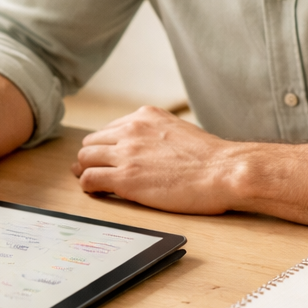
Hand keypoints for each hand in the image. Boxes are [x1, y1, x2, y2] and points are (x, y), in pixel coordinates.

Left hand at [70, 106, 246, 213]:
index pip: (109, 129)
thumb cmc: (210, 158)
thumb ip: (156, 134)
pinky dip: (87, 186)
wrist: (223, 171)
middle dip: (91, 157)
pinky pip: (89, 179)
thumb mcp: (178, 130)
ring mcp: (126, 153)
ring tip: (93, 183)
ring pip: (85, 159)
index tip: (106, 158)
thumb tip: (148, 148)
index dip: (105, 147)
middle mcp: (131, 129)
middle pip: (92, 142)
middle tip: (93, 171)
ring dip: (85, 171)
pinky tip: (95, 192)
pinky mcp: (124, 178)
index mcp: (144, 116)